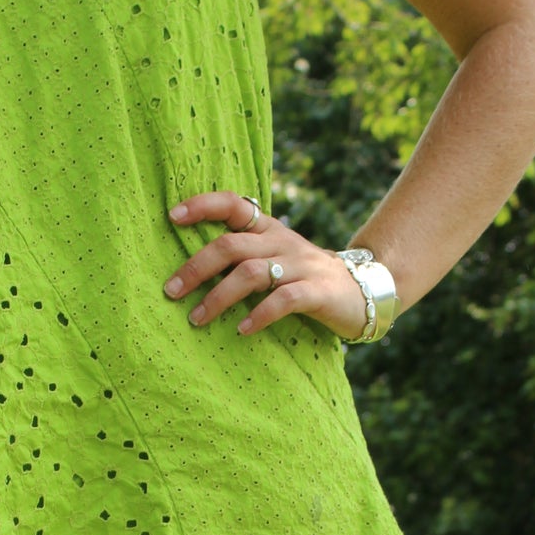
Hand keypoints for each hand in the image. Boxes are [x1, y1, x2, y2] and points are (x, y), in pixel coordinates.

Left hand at [164, 192, 368, 341]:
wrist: (364, 293)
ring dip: (219, 297)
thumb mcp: (276, 258)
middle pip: (232, 245)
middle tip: (171, 291)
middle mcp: (283, 242)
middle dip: (196, 267)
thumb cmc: (306, 280)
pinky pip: (284, 300)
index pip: (235, 204)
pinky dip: (259, 314)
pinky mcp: (318, 292)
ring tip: (197, 318)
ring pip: (252, 273)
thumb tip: (189, 272)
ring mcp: (302, 266)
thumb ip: (244, 257)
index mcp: (270, 230)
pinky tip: (241, 329)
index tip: (172, 216)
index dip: (204, 205)